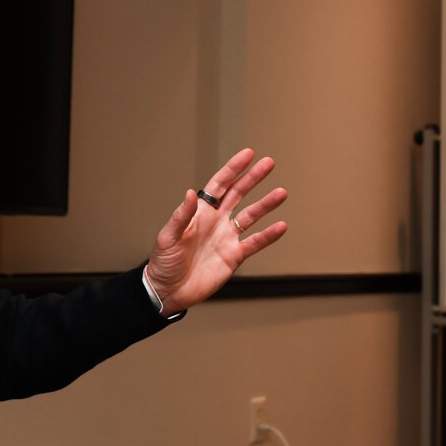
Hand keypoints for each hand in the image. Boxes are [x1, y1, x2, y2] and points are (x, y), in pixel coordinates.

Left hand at [145, 148, 287, 314]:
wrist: (169, 291)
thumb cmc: (163, 262)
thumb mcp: (168, 236)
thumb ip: (182, 216)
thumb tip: (191, 192)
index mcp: (200, 212)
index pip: (220, 185)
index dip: (234, 169)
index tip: (249, 154)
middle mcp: (216, 221)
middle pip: (239, 194)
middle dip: (253, 178)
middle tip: (269, 163)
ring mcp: (227, 238)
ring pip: (251, 216)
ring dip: (266, 204)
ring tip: (281, 193)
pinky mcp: (234, 256)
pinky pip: (254, 243)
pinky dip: (268, 235)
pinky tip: (281, 226)